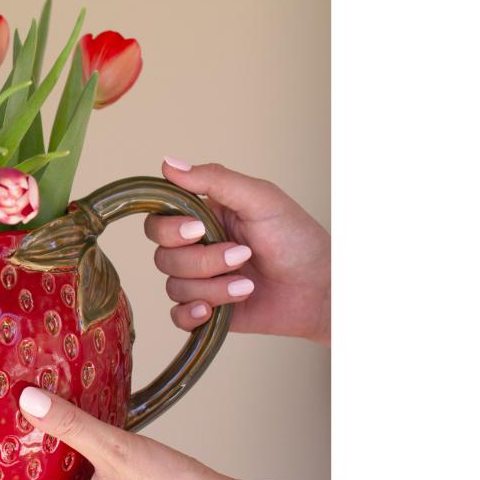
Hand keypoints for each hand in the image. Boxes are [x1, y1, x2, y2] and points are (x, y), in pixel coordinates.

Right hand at [143, 158, 330, 344]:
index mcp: (202, 218)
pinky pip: (178, 316)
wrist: (321, 289)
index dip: (170, 230)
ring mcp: (201, 281)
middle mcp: (196, 249)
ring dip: (212, 288)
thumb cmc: (297, 239)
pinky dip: (191, 314)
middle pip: (163, 257)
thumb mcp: (260, 199)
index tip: (199, 230)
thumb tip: (168, 163)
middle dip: (202, 261)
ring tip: (247, 285)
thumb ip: (215, 179)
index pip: (158, 222)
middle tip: (242, 256)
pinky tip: (213, 311)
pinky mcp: (208, 311)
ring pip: (174, 287)